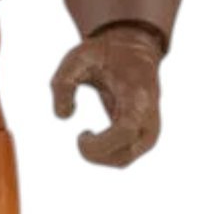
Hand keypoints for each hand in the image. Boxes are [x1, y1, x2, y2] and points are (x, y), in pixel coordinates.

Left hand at [50, 23, 162, 167]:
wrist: (135, 52)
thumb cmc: (105, 55)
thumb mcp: (78, 57)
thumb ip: (62, 83)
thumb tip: (63, 116)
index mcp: (138, 97)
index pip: (125, 131)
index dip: (99, 142)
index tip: (81, 134)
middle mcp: (149, 118)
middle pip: (124, 155)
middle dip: (94, 153)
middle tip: (82, 135)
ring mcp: (150, 131)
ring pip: (123, 161)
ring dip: (98, 155)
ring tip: (86, 135)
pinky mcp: (145, 139)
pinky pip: (123, 159)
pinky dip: (103, 155)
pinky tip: (93, 138)